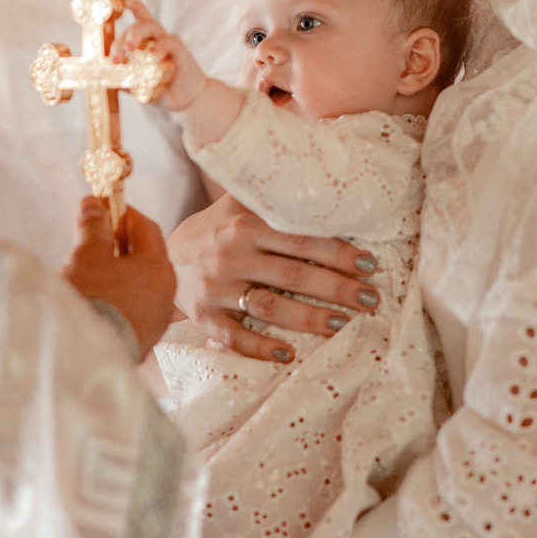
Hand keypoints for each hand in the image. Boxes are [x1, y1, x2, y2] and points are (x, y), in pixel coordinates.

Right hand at [63, 198, 177, 358]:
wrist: (85, 357)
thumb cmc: (92, 299)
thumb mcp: (87, 255)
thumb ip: (93, 227)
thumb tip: (94, 205)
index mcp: (159, 269)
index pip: (147, 228)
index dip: (123, 213)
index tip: (101, 208)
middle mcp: (166, 295)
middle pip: (144, 258)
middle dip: (116, 244)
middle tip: (89, 240)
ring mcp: (155, 321)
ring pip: (137, 285)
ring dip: (115, 273)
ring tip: (85, 272)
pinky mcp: (142, 341)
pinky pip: (132, 308)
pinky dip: (116, 297)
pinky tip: (93, 300)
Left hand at [115, 0, 204, 110]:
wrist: (189, 99)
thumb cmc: (163, 90)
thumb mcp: (140, 88)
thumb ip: (127, 82)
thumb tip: (111, 81)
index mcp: (145, 43)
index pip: (138, 18)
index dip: (131, 6)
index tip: (122, 1)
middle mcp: (156, 38)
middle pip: (137, 25)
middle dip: (122, 39)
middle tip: (116, 58)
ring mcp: (168, 43)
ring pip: (152, 27)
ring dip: (137, 34)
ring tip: (131, 48)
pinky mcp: (180, 51)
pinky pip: (170, 42)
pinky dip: (160, 48)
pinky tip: (154, 57)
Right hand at [166, 195, 378, 363]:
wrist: (165, 255)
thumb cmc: (218, 228)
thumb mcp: (240, 203)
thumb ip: (274, 197)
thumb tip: (326, 183)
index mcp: (246, 224)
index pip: (302, 239)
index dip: (338, 253)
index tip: (369, 265)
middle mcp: (231, 255)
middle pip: (294, 275)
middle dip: (337, 288)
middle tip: (371, 300)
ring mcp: (217, 288)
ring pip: (270, 308)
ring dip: (310, 318)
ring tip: (343, 324)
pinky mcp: (204, 316)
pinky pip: (234, 337)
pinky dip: (261, 348)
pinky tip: (289, 354)